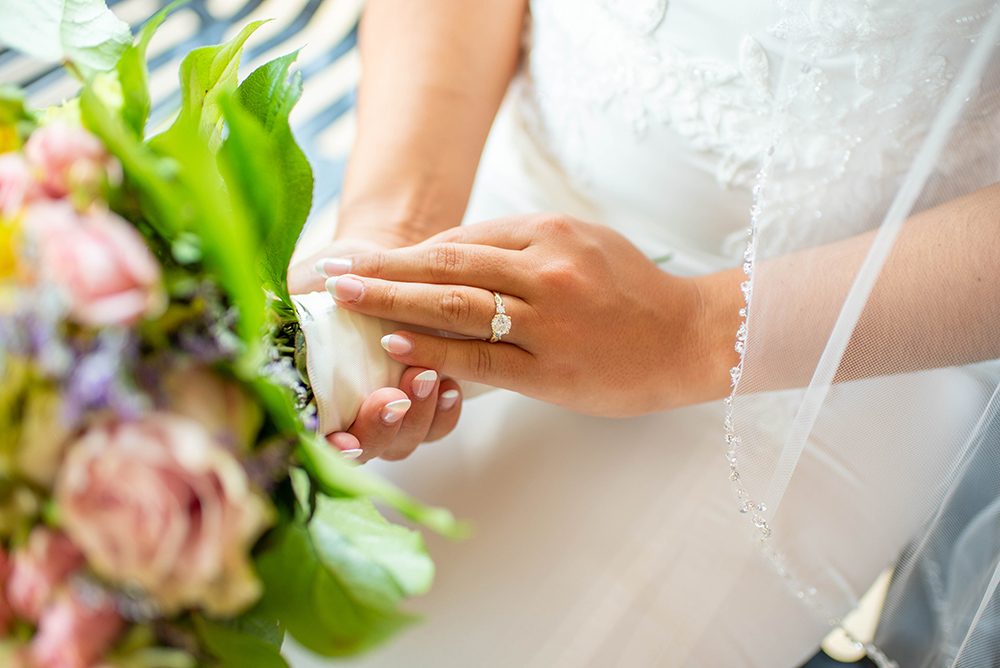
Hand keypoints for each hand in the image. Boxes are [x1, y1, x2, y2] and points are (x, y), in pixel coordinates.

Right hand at [288, 236, 464, 462]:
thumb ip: (270, 324)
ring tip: (427, 377)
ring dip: (418, 416)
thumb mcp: (290, 297)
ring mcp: (386, 416)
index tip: (342, 440)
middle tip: (392, 398)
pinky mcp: (422, 404)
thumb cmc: (321, 283)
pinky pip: (438, 426)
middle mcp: (346, 419)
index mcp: (308, 402)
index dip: (329, 452)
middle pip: (366, 449)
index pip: (316, 447)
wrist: (368, 264)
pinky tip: (450, 386)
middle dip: (380, 429)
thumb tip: (248, 339)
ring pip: (405, 440)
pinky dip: (445, 412)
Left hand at [323, 214, 739, 416]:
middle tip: (332, 270)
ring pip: (456, 305)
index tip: (363, 255)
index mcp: (551, 234)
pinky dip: (433, 350)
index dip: (406, 250)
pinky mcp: (552, 370)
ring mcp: (549, 321)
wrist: (692, 338)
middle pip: (447, 264)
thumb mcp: (582, 245)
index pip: (462, 239)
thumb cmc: (633, 292)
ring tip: (347, 298)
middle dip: (383, 267)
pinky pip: (481, 357)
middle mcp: (546, 270)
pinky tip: (394, 345)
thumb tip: (450, 258)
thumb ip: (521, 247)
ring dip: (392, 300)